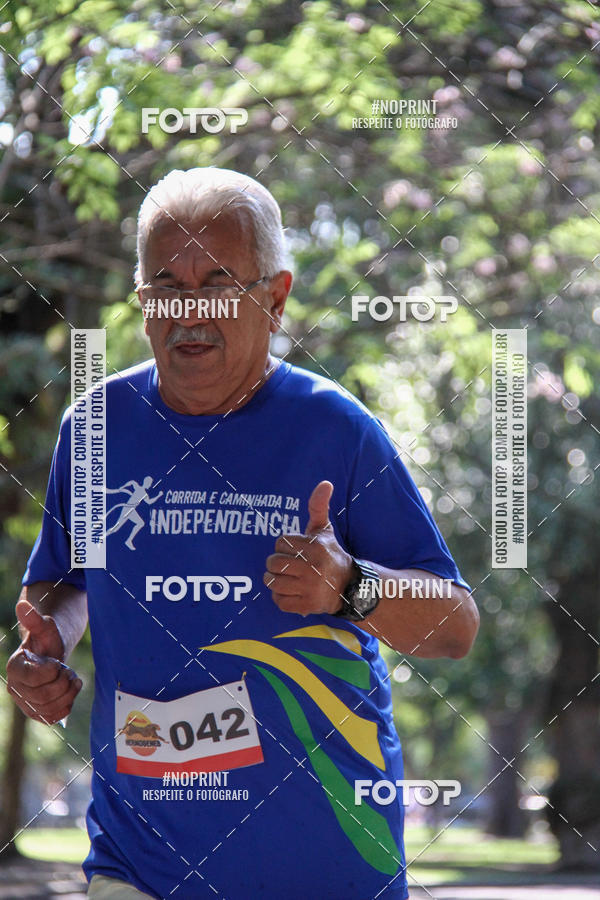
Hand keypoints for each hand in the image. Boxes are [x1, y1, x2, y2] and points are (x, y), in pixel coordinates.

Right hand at [6, 599, 81, 724]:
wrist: (52, 657)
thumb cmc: (47, 642)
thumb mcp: (44, 629)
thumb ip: (34, 620)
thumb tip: (22, 605)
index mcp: (14, 669)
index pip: (35, 677)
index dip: (52, 670)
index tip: (57, 662)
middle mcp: (16, 689)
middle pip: (45, 695)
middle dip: (63, 681)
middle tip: (68, 670)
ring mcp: (26, 704)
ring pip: (51, 708)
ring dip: (68, 692)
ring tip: (71, 679)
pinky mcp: (38, 714)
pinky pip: (54, 717)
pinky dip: (66, 705)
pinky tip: (68, 692)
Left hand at [264, 480, 353, 616]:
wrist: (348, 586)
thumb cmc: (329, 554)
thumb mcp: (324, 530)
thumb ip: (318, 506)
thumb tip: (325, 483)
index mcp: (315, 547)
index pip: (280, 542)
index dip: (284, 546)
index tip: (294, 550)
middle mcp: (313, 568)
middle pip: (273, 563)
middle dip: (275, 564)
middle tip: (285, 565)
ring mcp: (310, 588)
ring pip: (273, 582)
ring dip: (275, 581)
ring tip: (286, 578)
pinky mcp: (307, 605)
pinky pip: (279, 601)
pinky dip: (280, 597)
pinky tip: (291, 592)